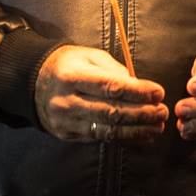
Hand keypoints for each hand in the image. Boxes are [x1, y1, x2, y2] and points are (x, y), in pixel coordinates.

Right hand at [34, 46, 167, 141]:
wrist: (33, 83)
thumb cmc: (68, 66)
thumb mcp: (88, 57)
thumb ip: (114, 70)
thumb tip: (140, 87)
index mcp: (71, 76)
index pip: (110, 87)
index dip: (137, 92)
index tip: (158, 93)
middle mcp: (66, 101)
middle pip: (110, 111)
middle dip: (141, 114)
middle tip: (163, 112)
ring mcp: (66, 121)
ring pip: (107, 130)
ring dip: (137, 130)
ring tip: (158, 127)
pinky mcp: (68, 135)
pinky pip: (101, 139)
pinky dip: (125, 139)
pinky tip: (144, 137)